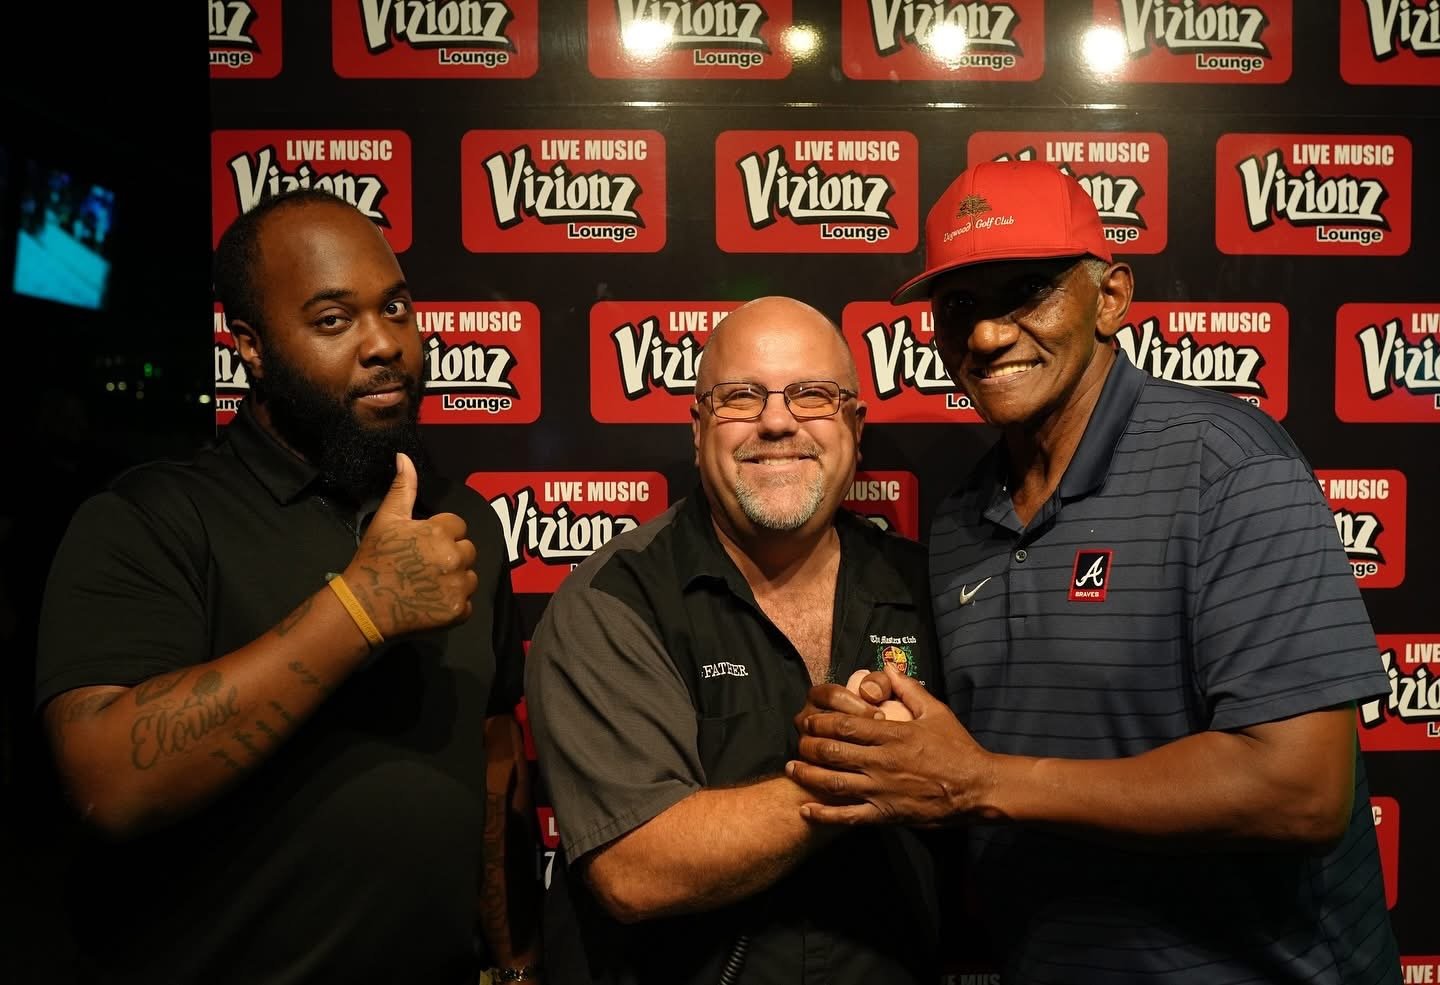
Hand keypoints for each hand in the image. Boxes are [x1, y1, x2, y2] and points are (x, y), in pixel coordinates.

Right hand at [343, 453, 477, 638]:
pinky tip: (432, 601)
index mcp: (440, 532)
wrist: (363, 605)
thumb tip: (404, 456)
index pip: (457, 526)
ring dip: (456, 579)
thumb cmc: (374, 559)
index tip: (422, 545)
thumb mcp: (387, 519)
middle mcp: (454, 558)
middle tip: (425, 565)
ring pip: (470, 576)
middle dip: (451, 555)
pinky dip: (454, 603)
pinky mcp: (457, 610)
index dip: (440, 534)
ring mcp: (457, 586)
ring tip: (429, 583)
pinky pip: (467, 603)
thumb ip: (402, 488)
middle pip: (468, 550)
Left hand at [787, 670, 994, 825]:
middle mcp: (882, 762)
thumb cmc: (957, 747)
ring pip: (834, 783)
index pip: (845, 725)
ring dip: (808, 774)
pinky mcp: (886, 814)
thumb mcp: (935, 711)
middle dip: (808, 744)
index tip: (808, 719)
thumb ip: (908, 688)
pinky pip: (848, 816)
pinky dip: (824, 814)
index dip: (820, 721)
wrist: (978, 787)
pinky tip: (806, 809)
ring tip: (791, 767)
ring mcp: (882, 790)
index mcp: (892, 734)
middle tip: (797, 740)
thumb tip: (887, 666)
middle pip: (832, 752)